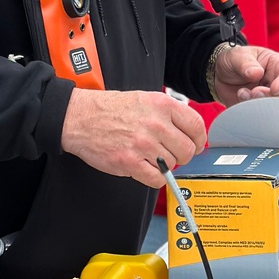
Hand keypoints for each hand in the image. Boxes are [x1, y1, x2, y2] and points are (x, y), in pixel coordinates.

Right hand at [61, 89, 206, 187]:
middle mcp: (155, 124)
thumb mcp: (145, 99)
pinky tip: (146, 169)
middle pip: (187, 150)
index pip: (196, 126)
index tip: (195, 144)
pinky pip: (157, 179)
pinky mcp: (130, 162)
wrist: (79, 118)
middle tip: (171, 153)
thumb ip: (169, 114)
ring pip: (173, 165)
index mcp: (162, 105)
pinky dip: (155, 178)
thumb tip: (189, 131)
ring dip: (165, 165)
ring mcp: (143, 144)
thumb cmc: (109, 109)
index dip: (199, 139)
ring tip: (150, 157)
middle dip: (182, 155)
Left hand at [213, 45, 278, 106]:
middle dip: (272, 98)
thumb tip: (257, 74)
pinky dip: (250, 112)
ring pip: (276, 110)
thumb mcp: (237, 56)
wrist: (219, 76)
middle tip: (254, 93)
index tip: (274, 89)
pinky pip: (261, 117)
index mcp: (277, 65)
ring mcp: (269, 99)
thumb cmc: (233, 60)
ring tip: (242, 94)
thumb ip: (246, 63)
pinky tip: (239, 101)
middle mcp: (277, 83)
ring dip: (259, 106)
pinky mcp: (259, 111)